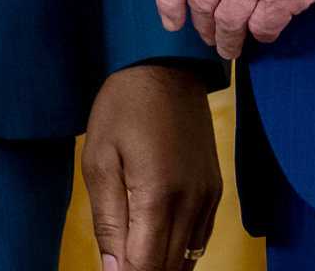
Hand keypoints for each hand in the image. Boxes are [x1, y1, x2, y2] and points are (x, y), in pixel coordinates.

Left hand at [80, 62, 220, 270]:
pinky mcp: (215, 189)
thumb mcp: (99, 160)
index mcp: (158, 196)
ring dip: (160, 265)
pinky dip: (179, 251)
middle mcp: (191, 202)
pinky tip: (156, 244)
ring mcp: (207, 196)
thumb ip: (108, 221)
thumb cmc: (123, 106)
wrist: (165, 65)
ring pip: (187, 258)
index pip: (144, 267)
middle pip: (168, 268)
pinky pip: (200, 238)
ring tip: (132, 256)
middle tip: (118, 264)